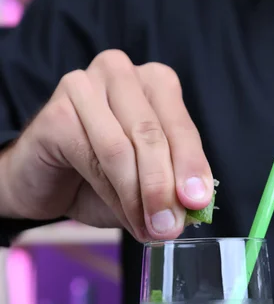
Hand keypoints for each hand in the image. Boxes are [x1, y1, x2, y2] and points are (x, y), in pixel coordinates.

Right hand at [0, 51, 212, 240]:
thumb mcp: (147, 185)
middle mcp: (120, 74)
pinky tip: (121, 215)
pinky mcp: (56, 112)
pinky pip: (92, 158)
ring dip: (137, 197)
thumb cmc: (100, 178)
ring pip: (122, 149)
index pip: (181, 127)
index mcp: (154, 84)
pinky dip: (112, 195)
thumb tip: (193, 209)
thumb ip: (171, 190)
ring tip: (148, 229)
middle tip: (169, 227)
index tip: (198, 202)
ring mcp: (84, 87)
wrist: (45, 183)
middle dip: (163, 188)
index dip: (192, 167)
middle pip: (151, 136)